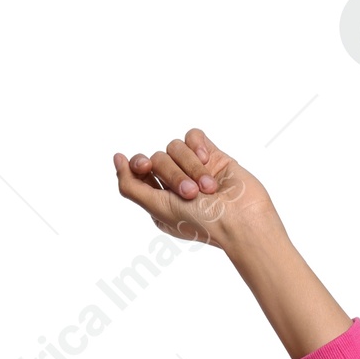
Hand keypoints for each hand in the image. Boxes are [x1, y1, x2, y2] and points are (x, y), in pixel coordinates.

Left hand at [113, 129, 280, 253]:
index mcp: (159, 200)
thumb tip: (117, 158)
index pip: (139, 171)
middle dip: (174, 174)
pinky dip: (198, 147)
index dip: (139, 164)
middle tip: (191, 194)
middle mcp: (175, 184)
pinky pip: (193, 136)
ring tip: (207, 187)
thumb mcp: (158, 208)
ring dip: (191, 166)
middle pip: (158, 157)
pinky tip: (209, 162)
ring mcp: (194, 169)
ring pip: (176, 146)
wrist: (242, 220)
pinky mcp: (212, 156)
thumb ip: (131, 186)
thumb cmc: (202, 222)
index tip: (144, 166)